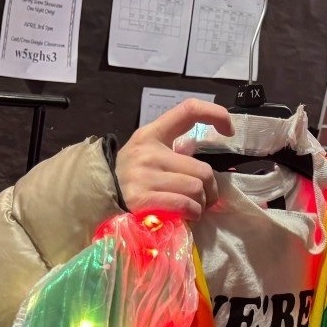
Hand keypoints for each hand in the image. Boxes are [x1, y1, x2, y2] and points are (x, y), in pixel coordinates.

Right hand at [115, 98, 234, 220]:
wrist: (97, 197)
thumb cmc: (128, 176)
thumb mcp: (145, 152)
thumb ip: (172, 151)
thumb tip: (207, 172)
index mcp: (151, 134)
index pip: (188, 110)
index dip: (215, 114)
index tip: (229, 130)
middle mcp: (148, 152)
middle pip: (202, 170)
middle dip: (210, 189)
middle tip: (206, 197)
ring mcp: (144, 176)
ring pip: (196, 189)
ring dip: (201, 204)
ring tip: (195, 208)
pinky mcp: (143, 200)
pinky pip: (184, 205)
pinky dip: (192, 213)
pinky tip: (189, 215)